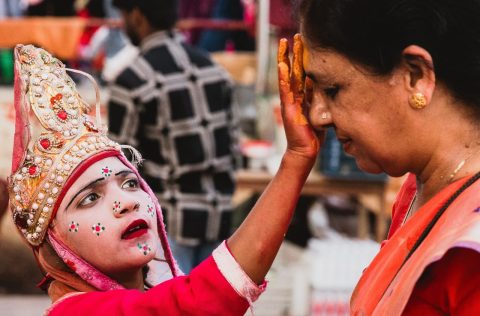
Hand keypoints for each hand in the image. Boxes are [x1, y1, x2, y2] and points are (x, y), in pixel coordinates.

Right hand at [277, 34, 322, 159]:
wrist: (305, 151)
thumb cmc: (313, 135)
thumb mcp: (319, 112)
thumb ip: (318, 99)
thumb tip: (324, 86)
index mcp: (301, 97)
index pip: (301, 74)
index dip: (302, 59)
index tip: (303, 44)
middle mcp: (293, 97)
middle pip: (293, 70)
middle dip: (293, 53)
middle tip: (293, 36)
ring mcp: (289, 102)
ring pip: (287, 76)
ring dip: (285, 59)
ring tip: (284, 44)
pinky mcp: (289, 109)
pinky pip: (285, 90)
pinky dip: (283, 77)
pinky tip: (282, 65)